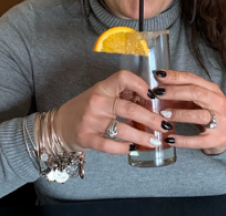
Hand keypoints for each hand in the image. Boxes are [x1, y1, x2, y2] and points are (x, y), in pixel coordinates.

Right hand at [53, 70, 170, 153]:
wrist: (60, 126)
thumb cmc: (86, 110)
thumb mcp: (102, 96)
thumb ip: (122, 97)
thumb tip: (153, 102)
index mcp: (102, 88)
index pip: (123, 78)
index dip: (141, 84)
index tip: (155, 95)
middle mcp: (97, 102)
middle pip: (130, 108)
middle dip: (152, 118)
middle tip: (165, 125)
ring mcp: (91, 120)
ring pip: (122, 128)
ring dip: (142, 136)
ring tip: (155, 141)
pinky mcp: (86, 137)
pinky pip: (109, 145)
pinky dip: (123, 148)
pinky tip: (133, 149)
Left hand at [152, 69, 225, 154]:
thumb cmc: (209, 114)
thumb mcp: (198, 101)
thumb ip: (181, 95)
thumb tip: (157, 90)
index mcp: (212, 90)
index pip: (192, 79)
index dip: (175, 77)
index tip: (158, 75)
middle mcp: (218, 103)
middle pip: (196, 93)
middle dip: (175, 92)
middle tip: (157, 93)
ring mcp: (220, 121)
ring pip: (199, 115)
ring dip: (179, 114)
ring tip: (163, 114)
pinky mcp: (217, 139)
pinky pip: (197, 140)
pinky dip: (182, 140)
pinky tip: (169, 139)